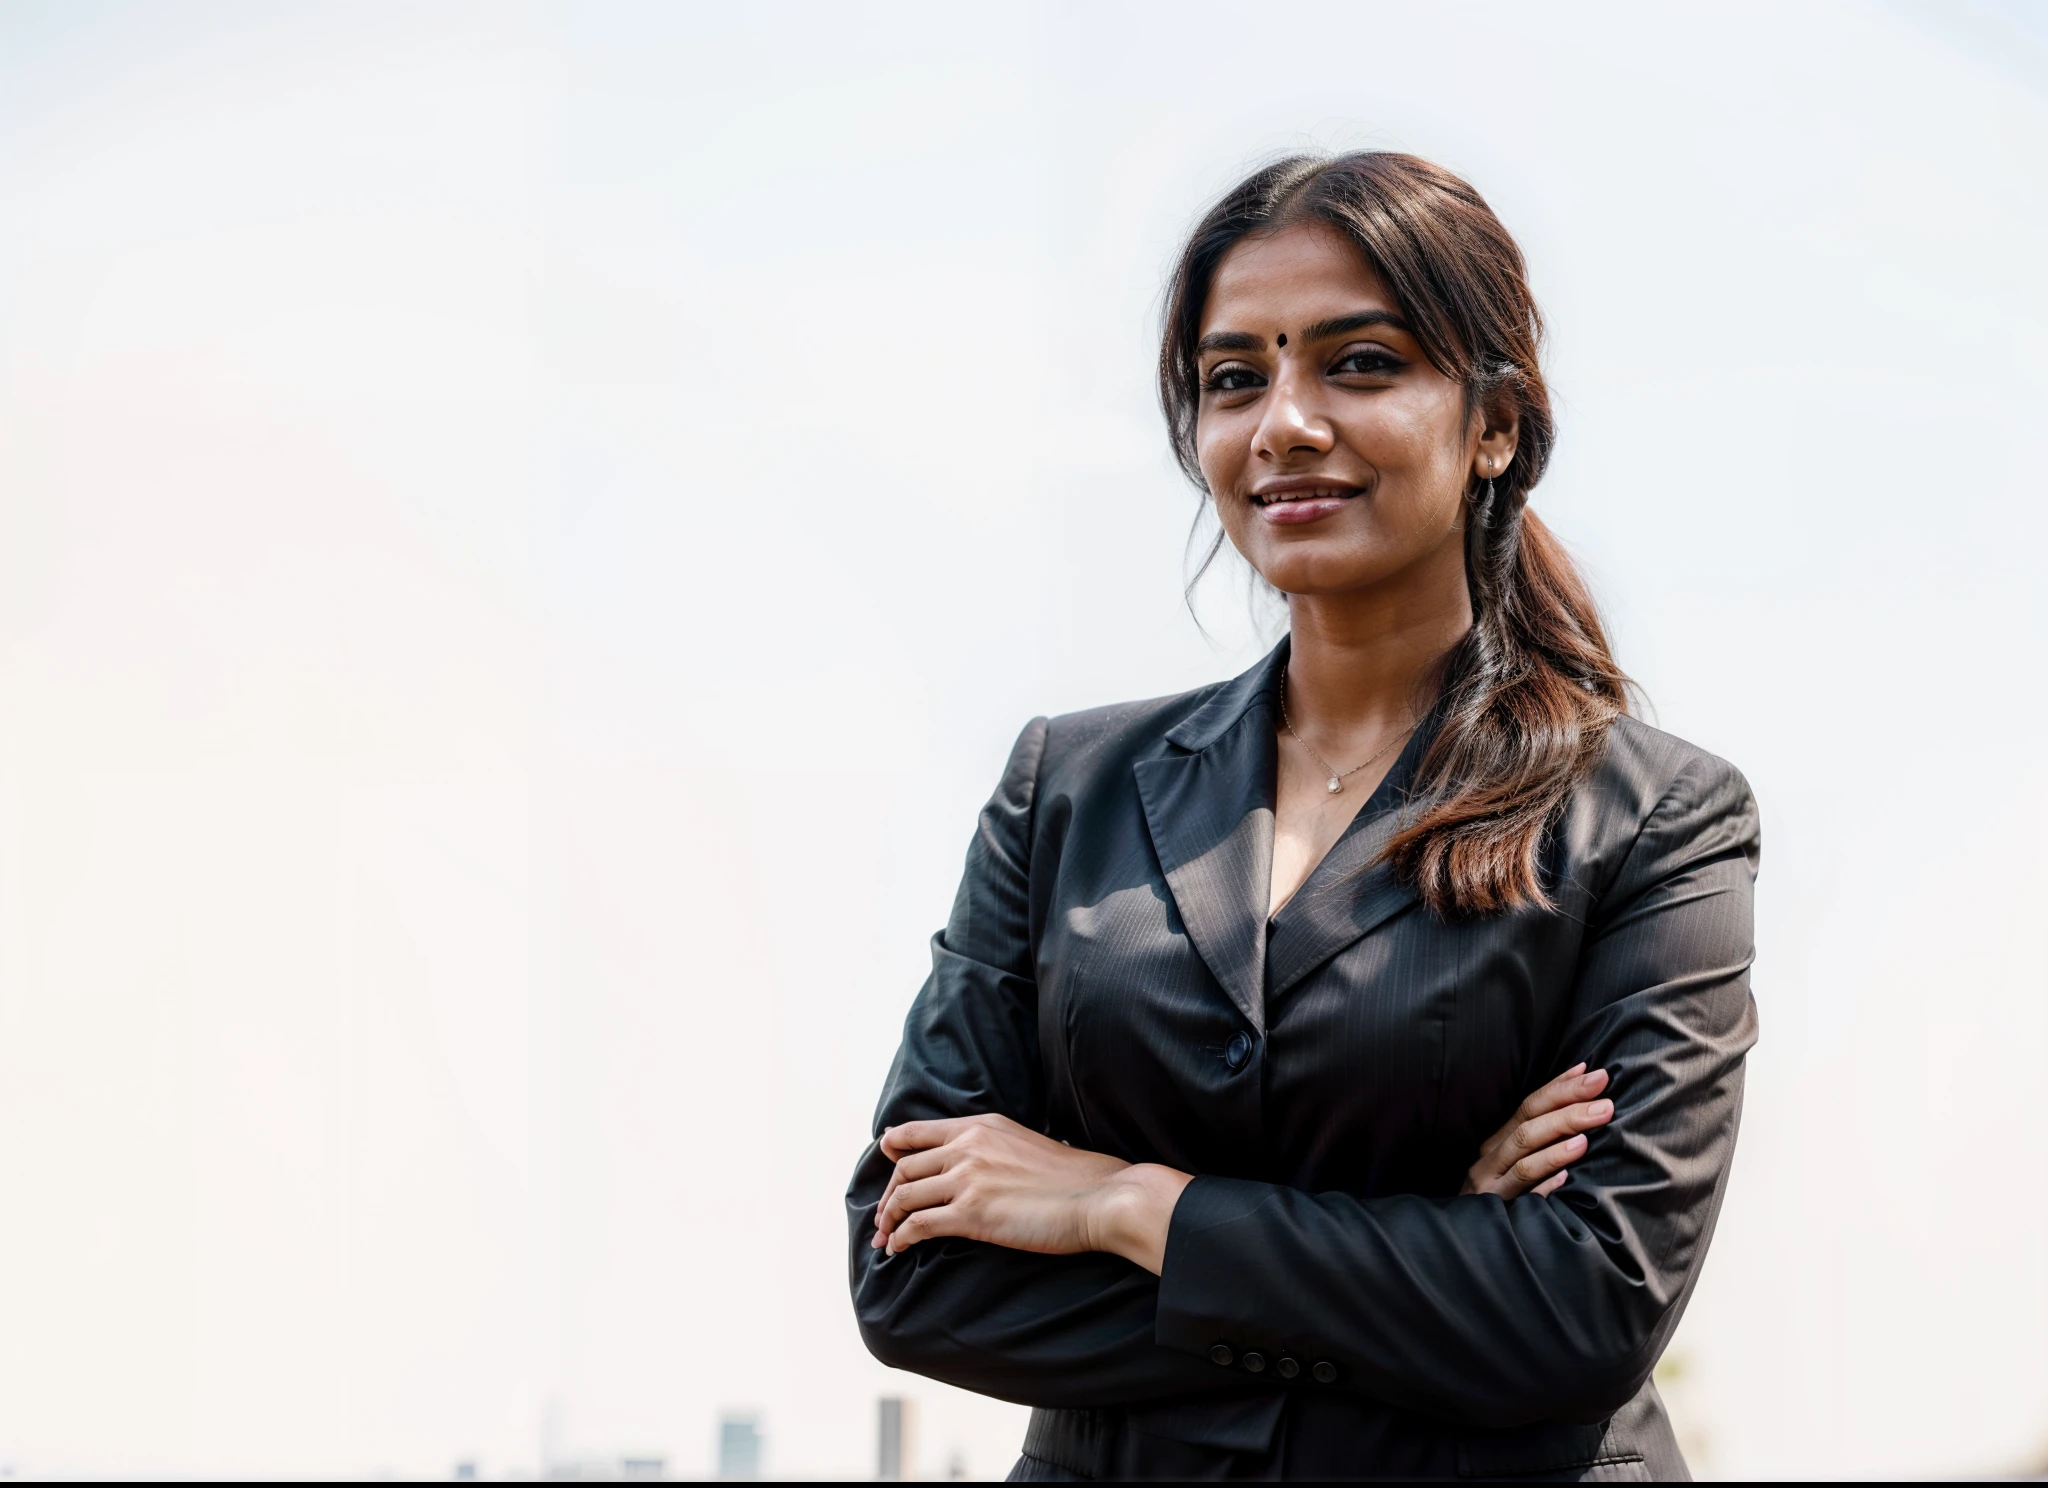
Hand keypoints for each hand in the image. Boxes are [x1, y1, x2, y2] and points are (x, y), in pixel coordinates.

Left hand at [871, 1114, 1191, 1273]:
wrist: (1100, 1197)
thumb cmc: (1075, 1178)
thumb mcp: (1026, 1143)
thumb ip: (995, 1146)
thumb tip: (981, 1164)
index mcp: (981, 1125)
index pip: (917, 1131)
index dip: (894, 1148)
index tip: (886, 1161)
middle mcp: (967, 1145)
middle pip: (905, 1167)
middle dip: (888, 1194)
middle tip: (884, 1217)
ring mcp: (967, 1178)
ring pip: (904, 1196)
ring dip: (888, 1220)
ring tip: (886, 1238)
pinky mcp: (971, 1214)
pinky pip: (918, 1225)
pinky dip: (901, 1239)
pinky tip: (900, 1250)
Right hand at [1461, 1063, 1612, 1199]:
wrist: (1463, 1239)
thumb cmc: (1500, 1193)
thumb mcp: (1512, 1161)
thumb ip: (1539, 1137)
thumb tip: (1585, 1102)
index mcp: (1498, 1141)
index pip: (1530, 1106)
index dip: (1560, 1088)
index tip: (1592, 1074)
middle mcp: (1490, 1158)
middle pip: (1528, 1127)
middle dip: (1567, 1110)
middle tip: (1604, 1103)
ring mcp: (1490, 1186)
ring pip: (1523, 1160)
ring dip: (1557, 1147)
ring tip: (1587, 1138)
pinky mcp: (1496, 1213)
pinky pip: (1523, 1198)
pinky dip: (1543, 1186)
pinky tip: (1565, 1179)